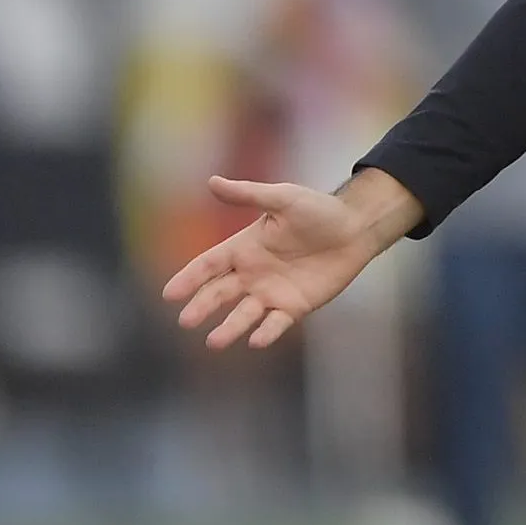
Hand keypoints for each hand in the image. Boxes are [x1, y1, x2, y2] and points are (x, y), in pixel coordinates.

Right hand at [160, 172, 417, 350]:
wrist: (356, 228)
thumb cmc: (319, 210)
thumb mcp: (283, 198)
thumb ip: (249, 195)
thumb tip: (212, 181)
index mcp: (244, 247)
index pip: (208, 265)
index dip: (189, 278)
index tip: (169, 294)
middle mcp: (252, 273)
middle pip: (219, 293)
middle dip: (202, 306)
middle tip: (186, 321)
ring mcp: (271, 292)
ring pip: (244, 314)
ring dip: (230, 328)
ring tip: (214, 343)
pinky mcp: (294, 306)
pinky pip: (276, 323)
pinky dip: (266, 333)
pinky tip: (256, 340)